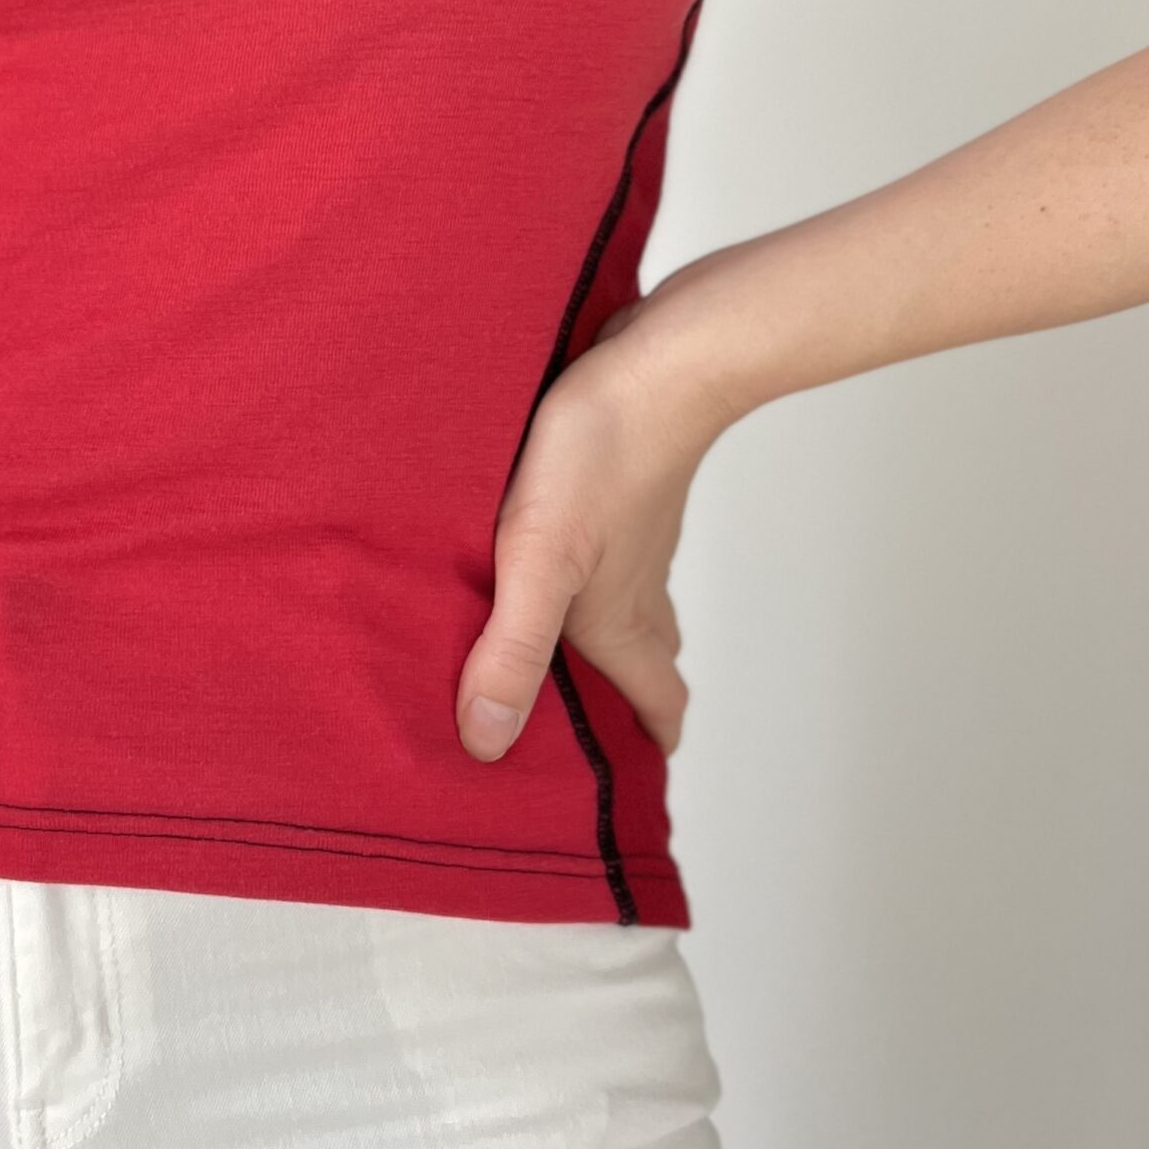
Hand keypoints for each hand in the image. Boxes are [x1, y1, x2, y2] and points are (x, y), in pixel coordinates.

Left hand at [455, 272, 740, 761]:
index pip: (659, 704)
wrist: (660, 359)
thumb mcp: (538, 559)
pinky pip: (609, 551)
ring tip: (541, 651)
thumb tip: (488, 743)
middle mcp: (637, 586)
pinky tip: (538, 557)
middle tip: (573, 729)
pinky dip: (584, 576)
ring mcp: (634, 536)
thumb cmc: (601, 455)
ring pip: (626, 605)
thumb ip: (513, 648)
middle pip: (644, 663)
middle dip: (619, 703)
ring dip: (596, 637)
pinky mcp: (620, 489)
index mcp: (621, 620)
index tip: (625, 789)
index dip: (649, 747)